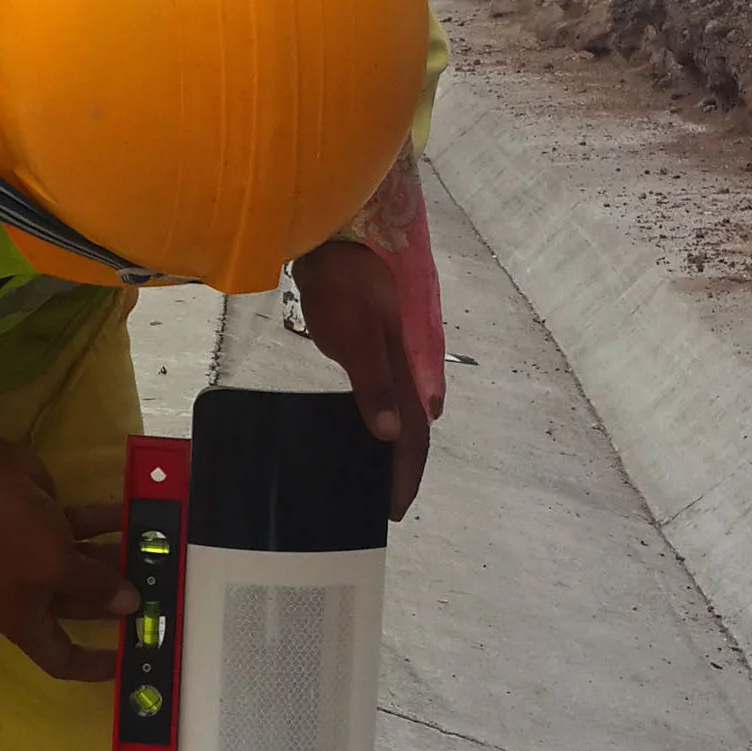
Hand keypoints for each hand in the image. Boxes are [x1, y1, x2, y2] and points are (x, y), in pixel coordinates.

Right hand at [0, 428, 136, 679]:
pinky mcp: (49, 527)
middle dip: (117, 603)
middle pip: (82, 610)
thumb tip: (130, 604)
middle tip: (159, 595)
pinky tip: (136, 517)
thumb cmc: (15, 532)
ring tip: (156, 554)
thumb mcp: (58, 565)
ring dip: (118, 561)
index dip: (93, 666)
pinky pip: (84, 534)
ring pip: (87, 569)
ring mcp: (41, 558)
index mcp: (24, 618)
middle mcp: (33, 593)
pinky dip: (107, 526)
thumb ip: (97, 586)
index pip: (60, 659)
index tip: (128, 661)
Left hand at [292, 239, 431, 516]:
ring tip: (377, 478)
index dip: (407, 473)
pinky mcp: (377, 349)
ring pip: (404, 415)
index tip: (393, 508)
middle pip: (414, 430)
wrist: (336, 243)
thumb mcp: (355, 336)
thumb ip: (373, 384)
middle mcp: (407, 368)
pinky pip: (388, 397)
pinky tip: (365, 432)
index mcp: (405, 369)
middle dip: (405, 470)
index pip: (415, 435)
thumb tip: (392, 435)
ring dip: (396, 451)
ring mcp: (394, 358)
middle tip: (386, 503)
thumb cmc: (342, 288)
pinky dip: (382, 425)